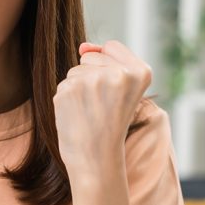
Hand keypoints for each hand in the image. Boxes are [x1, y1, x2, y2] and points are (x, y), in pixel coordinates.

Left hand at [53, 40, 152, 179]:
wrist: (96, 157)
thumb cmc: (110, 123)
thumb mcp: (122, 89)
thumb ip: (106, 60)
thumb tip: (83, 46)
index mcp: (141, 72)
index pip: (112, 46)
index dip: (108, 68)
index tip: (114, 92)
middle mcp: (119, 73)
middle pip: (90, 56)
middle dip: (91, 77)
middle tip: (102, 106)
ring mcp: (93, 80)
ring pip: (76, 70)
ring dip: (79, 88)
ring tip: (90, 111)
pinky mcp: (70, 89)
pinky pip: (64, 83)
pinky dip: (67, 97)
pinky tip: (77, 114)